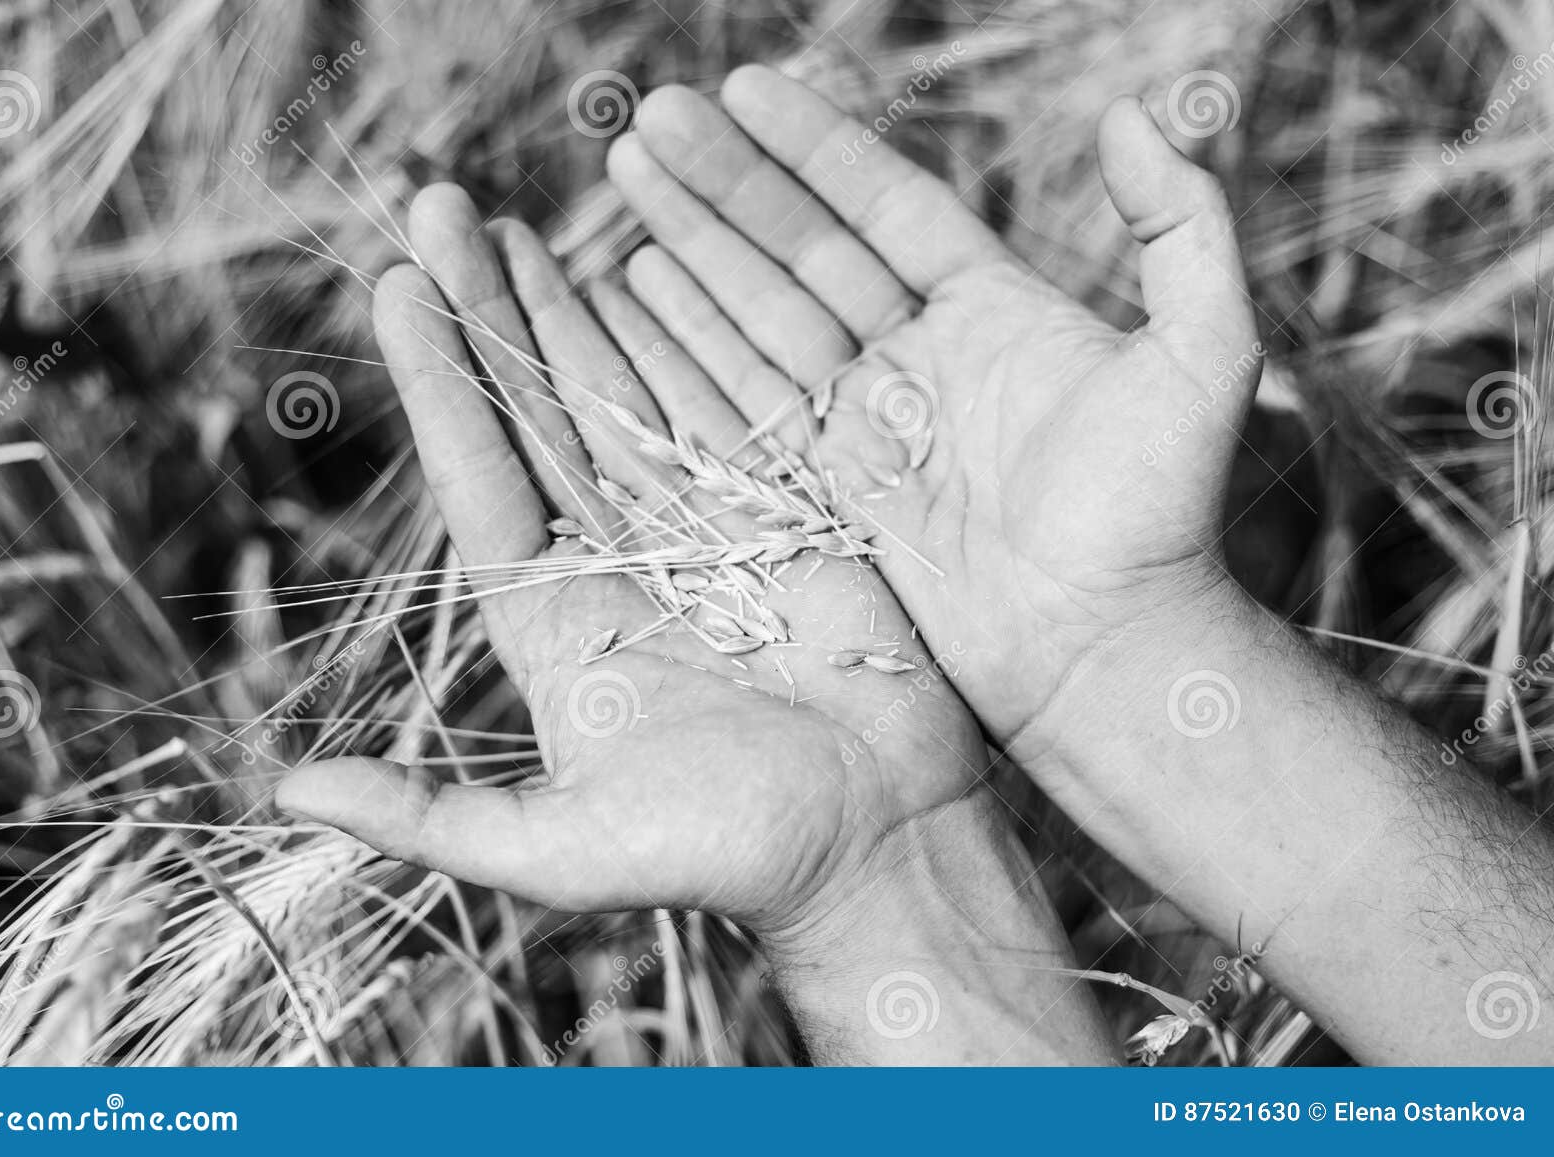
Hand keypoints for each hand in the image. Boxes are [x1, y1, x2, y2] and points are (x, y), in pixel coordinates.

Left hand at [275, 186, 992, 946]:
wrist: (876, 852)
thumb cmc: (725, 858)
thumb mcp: (563, 851)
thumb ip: (433, 818)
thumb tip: (287, 792)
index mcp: (556, 623)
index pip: (481, 478)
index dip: (441, 382)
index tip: (398, 286)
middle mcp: (617, 563)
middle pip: (539, 415)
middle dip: (490, 312)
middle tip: (442, 205)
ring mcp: (702, 532)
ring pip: (624, 398)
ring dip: (571, 309)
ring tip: (524, 222)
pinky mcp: (784, 517)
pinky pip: (724, 409)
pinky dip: (687, 340)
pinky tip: (648, 272)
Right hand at [605, 66, 1260, 750]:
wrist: (1105, 650)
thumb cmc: (1162, 514)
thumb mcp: (1201, 355)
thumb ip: (1179, 227)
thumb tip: (1131, 113)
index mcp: (990, 311)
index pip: (882, 204)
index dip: (811, 145)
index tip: (740, 86)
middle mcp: (917, 359)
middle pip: (801, 247)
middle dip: (725, 181)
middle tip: (650, 117)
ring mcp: (866, 425)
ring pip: (760, 313)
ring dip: (692, 244)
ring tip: (625, 175)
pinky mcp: (826, 492)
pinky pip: (746, 399)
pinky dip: (691, 342)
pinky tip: (638, 284)